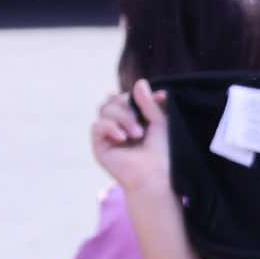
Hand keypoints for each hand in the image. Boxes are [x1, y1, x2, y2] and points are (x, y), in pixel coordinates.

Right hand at [92, 79, 170, 193]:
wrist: (155, 176)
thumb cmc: (162, 152)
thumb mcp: (159, 122)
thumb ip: (148, 102)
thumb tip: (139, 82)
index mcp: (134, 120)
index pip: (127, 98)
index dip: (138, 95)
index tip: (162, 98)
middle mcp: (119, 126)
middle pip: (112, 100)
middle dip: (126, 106)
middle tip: (141, 122)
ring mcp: (108, 135)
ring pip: (104, 110)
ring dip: (122, 118)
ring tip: (137, 134)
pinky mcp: (99, 146)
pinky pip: (97, 125)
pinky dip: (110, 128)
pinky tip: (123, 138)